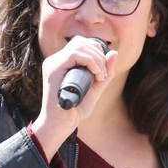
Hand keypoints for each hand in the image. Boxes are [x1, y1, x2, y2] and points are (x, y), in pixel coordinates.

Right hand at [29, 35, 117, 156]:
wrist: (61, 125)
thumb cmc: (75, 110)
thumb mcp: (96, 88)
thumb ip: (105, 72)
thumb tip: (114, 52)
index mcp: (63, 63)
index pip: (82, 44)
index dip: (97, 51)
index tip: (103, 72)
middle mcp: (56, 60)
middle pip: (81, 42)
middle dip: (98, 54)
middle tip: (102, 75)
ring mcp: (53, 64)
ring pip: (78, 46)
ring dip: (96, 59)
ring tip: (100, 76)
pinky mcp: (53, 69)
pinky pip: (74, 54)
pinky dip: (90, 62)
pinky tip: (95, 75)